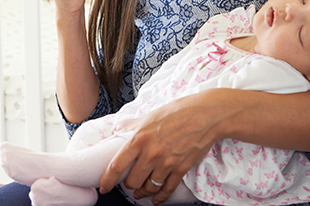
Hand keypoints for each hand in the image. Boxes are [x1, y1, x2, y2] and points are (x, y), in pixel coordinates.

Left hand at [100, 91, 229, 204]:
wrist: (205, 115)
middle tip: (128, 184)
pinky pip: (167, 189)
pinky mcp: (181, 169)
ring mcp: (166, 163)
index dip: (107, 180)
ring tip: (140, 193)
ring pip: (148, 188)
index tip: (103, 186)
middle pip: (132, 181)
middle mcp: (151, 153)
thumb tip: (117, 129)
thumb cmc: (178, 112)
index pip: (117, 165)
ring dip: (143, 193)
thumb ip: (131, 124)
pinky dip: (160, 197)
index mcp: (139, 138)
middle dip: (128, 185)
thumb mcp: (150, 115)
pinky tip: (156, 199)